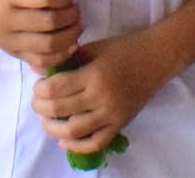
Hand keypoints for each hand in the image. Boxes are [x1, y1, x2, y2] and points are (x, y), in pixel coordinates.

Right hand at [0, 0, 86, 71]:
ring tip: (77, 27)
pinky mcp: (13, 54)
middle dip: (71, 17)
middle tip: (77, 12)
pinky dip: (60, 56)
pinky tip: (71, 44)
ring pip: (47, 46)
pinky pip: (41, 61)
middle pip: (49, 23)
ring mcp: (8, 41)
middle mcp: (6, 20)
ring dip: (70, 37)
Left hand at [32, 29, 170, 155]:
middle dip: (41, 107)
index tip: (38, 86)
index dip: (40, 90)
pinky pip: (95, 143)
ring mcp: (111, 114)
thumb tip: (38, 70)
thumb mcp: (94, 48)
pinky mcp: (120, 124)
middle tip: (37, 102)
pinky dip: (77, 146)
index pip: (56, 88)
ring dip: (53, 128)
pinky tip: (64, 140)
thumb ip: (67, 59)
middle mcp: (101, 97)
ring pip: (74, 131)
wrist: (157, 57)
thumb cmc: (124, 47)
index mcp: (94, 74)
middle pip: (60, 109)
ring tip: (47, 120)